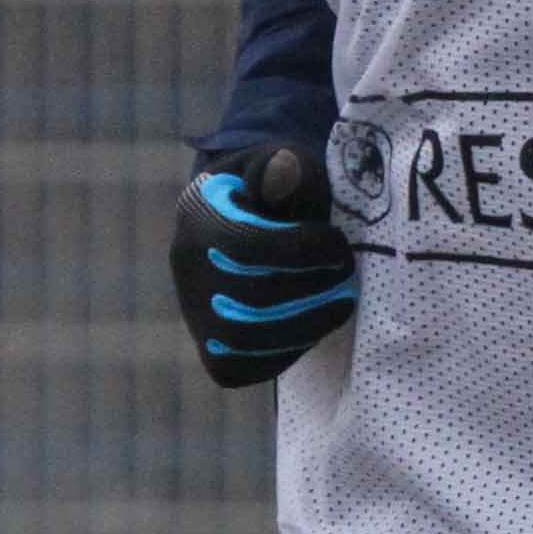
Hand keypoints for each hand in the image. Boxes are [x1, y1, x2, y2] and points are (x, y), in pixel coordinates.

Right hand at [170, 145, 356, 387]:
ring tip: (341, 302)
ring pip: (242, 337)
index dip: (300, 250)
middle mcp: (185, 263)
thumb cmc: (283, 192)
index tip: (339, 246)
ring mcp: (193, 310)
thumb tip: (285, 167)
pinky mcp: (211, 349)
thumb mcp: (288, 166)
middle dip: (309, 288)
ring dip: (305, 324)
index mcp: (198, 211)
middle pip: (245, 295)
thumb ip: (288, 168)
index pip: (242, 244)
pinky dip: (285, 352)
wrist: (259, 227)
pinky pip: (240, 367)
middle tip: (347, 276)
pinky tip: (316, 324)